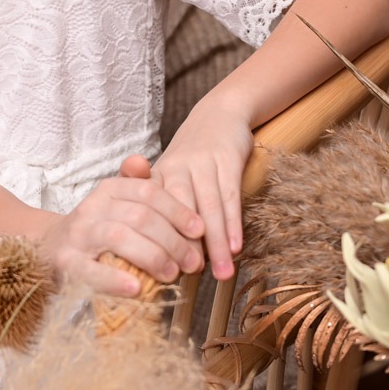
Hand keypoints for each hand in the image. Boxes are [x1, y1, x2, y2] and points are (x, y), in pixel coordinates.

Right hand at [42, 154, 204, 295]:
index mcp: (109, 190)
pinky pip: (91, 270)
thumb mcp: (116, 203)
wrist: (49, 250)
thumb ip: (135, 186)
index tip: (199, 230)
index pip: (149, 193)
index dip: (178, 211)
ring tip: (172, 274)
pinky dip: (115, 280)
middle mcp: (92, 207)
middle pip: (140, 216)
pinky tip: (136, 289)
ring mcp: (77, 235)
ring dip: (152, 257)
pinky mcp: (65, 263)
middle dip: (173, 240)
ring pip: (120, 237)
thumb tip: (142, 162)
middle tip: (193, 262)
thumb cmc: (96, 229)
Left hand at [152, 97, 253, 280]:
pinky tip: (235, 247)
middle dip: (184, 246)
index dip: (156, 241)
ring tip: (222, 273)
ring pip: (207, 208)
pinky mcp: (227, 158)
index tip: (159, 272)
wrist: (220, 113)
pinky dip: (233, 223)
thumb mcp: (170, 177)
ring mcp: (202, 162)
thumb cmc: (192, 157)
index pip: (152, 212)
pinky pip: (230, 195)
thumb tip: (162, 259)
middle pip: (178, 213)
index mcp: (157, 176)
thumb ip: (164, 212)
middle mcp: (176, 168)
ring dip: (215, 243)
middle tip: (189, 276)